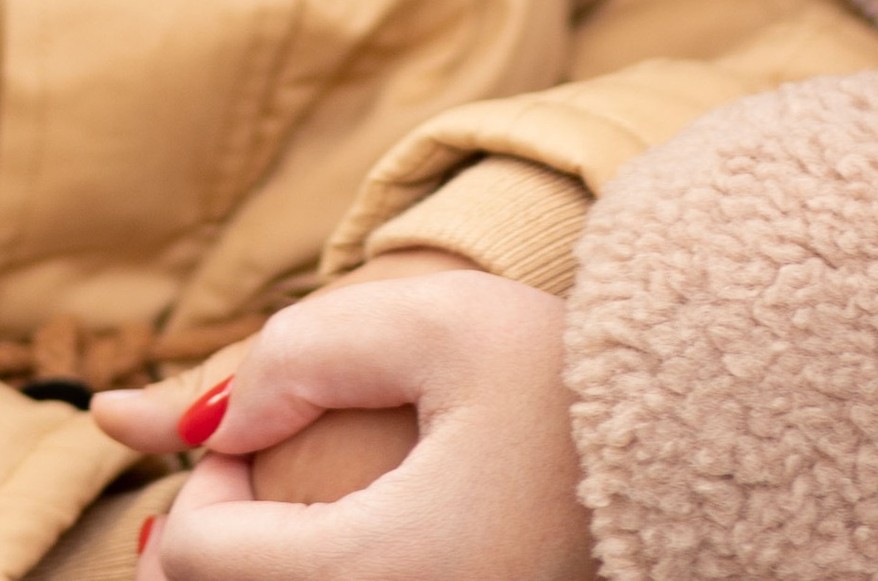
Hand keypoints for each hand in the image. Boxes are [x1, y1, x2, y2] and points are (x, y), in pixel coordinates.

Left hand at [111, 275, 595, 580]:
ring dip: (246, 568)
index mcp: (379, 568)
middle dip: (213, 536)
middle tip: (252, 469)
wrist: (678, 448)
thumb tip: (213, 424)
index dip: (207, 476)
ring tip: (271, 510)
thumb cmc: (560, 380)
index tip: (261, 427)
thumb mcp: (438, 321)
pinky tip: (318, 543)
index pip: (199, 554)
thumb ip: (301, 353)